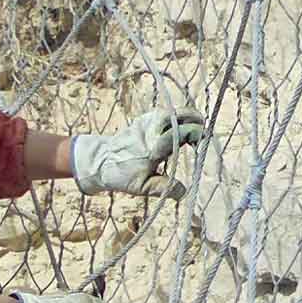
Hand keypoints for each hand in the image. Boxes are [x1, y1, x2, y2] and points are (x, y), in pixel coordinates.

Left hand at [71, 109, 203, 196]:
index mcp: (156, 144)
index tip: (200, 147)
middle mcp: (154, 127)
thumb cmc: (122, 174)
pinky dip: (178, 120)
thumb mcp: (142, 187)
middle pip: (186, 114)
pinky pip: (169, 114)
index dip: (199, 136)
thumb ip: (164, 188)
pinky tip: (179, 134)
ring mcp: (149, 119)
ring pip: (178, 111)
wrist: (101, 160)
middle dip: (197, 124)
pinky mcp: (145, 118)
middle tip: (199, 140)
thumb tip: (184, 191)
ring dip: (189, 121)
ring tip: (191, 138)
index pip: (185, 131)